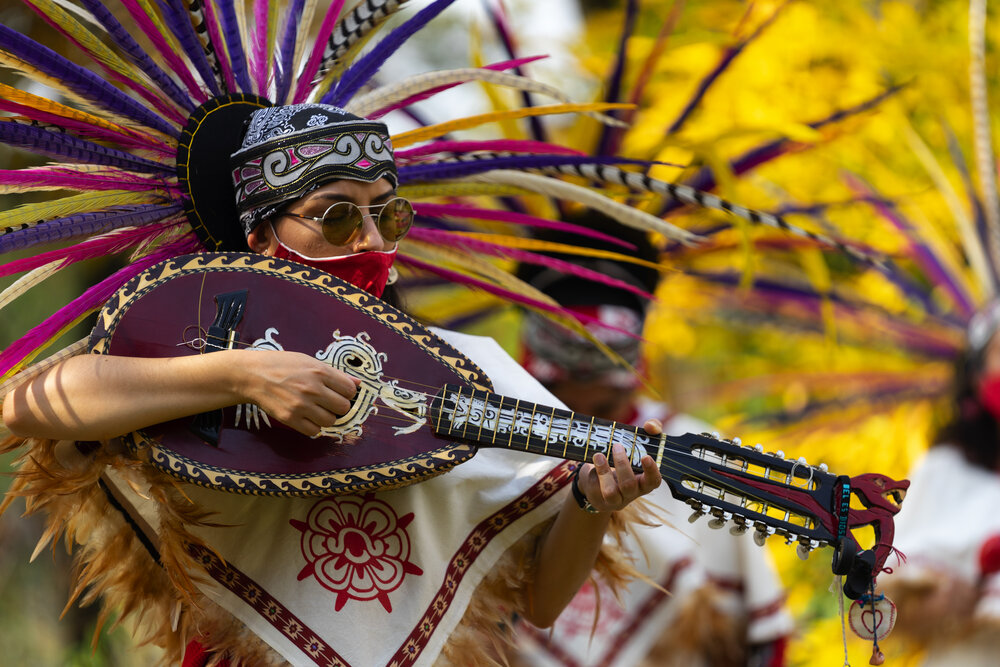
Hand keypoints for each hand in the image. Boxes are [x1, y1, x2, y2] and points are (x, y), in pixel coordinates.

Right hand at [238, 350, 360, 436]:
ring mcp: (301, 405)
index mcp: (319, 372)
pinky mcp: (290, 418)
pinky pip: (314, 431)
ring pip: (330, 421)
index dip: (347, 392)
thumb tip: (358, 384)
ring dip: (327, 417)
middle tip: (328, 402)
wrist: (252, 374)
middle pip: (343, 408)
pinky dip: (314, 427)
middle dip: (339, 406)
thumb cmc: (282, 365)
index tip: (339, 392)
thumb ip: (335, 374)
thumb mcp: (310, 361)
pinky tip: (307, 417)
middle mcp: (312, 389)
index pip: (349, 390)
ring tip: (317, 409)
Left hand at [575, 418, 662, 512]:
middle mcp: (632, 492)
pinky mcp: (601, 498)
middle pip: (629, 484)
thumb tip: (651, 426)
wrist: (600, 478)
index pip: (654, 481)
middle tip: (617, 446)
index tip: (646, 456)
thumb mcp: (640, 442)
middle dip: (622, 464)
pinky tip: (596, 458)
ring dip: (605, 472)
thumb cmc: (626, 457)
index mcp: (645, 480)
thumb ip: (652, 429)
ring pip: (611, 491)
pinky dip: (597, 472)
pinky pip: (598, 489)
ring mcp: (616, 497)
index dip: (652, 470)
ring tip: (600, 455)